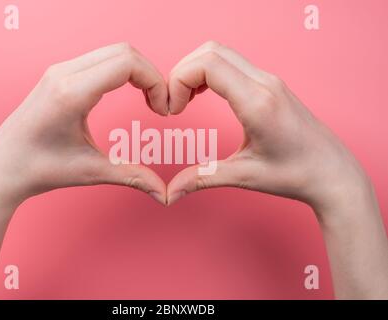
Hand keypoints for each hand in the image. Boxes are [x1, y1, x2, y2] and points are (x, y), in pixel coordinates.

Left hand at [0, 43, 167, 207]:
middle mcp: (63, 73)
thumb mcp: (91, 172)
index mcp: (71, 93)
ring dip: (137, 71)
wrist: (3, 166)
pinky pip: (100, 59)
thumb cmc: (40, 169)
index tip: (162, 109)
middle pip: (124, 51)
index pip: (127, 63)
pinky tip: (127, 92)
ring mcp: (59, 70)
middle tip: (158, 105)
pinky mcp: (58, 74)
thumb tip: (164, 194)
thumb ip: (133, 177)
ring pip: (113, 51)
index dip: (155, 82)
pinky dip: (122, 70)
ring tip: (147, 99)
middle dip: (150, 75)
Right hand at [167, 41, 369, 214]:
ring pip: (221, 53)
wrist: (331, 172)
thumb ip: (202, 179)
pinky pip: (232, 63)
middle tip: (175, 104)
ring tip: (186, 100)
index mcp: (257, 102)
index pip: (207, 65)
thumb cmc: (295, 174)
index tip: (173, 110)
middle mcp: (264, 83)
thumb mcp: (244, 176)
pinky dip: (210, 72)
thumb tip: (171, 193)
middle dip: (182, 73)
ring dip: (195, 71)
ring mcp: (269, 80)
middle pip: (210, 51)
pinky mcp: (270, 84)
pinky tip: (204, 95)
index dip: (179, 81)